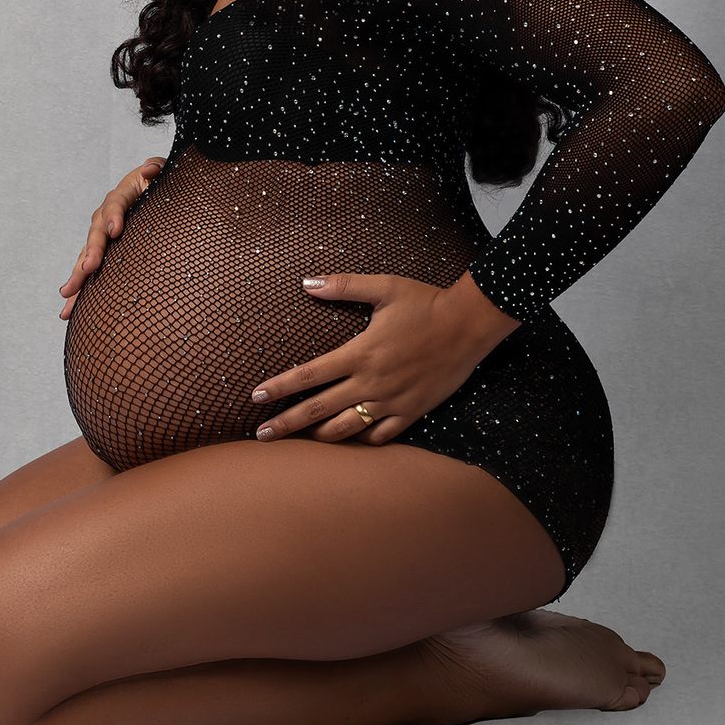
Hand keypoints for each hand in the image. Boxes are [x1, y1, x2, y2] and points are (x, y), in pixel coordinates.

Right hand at [58, 155, 167, 317]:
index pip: (115, 204)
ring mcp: (104, 236)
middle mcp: (108, 215)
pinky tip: (71, 309)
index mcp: (123, 195)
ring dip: (77, 276)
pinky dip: (81, 289)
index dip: (113, 215)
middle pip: (96, 233)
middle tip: (88, 269)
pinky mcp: (106, 253)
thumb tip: (150, 169)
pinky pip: (91, 269)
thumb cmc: (164, 184)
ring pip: (87, 255)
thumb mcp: (166, 171)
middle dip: (91, 252)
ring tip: (67, 296)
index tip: (115, 230)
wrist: (163, 197)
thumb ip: (158, 168)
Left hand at [250, 271, 520, 443]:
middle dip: (287, 424)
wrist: (469, 325)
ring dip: (319, 437)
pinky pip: (381, 435)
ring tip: (300, 442)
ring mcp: (391, 401)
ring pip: (347, 429)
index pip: (309, 375)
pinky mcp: (412, 411)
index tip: (255, 396)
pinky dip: (362, 440)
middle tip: (261, 436)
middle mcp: (371, 383)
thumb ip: (343, 286)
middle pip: (318, 410)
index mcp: (359, 354)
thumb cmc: (426, 303)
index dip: (280, 387)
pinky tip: (350, 441)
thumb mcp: (383, 287)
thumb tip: (307, 282)